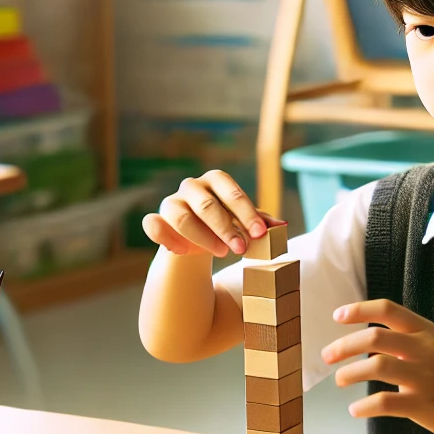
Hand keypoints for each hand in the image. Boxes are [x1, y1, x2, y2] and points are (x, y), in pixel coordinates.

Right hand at [142, 169, 275, 257]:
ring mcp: (171, 202)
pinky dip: (166, 238)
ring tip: (222, 253)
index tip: (260, 233)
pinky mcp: (157, 219)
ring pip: (181, 218)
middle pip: (207, 205)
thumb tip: (281, 225)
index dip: (247, 213)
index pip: (232, 193)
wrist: (197, 238)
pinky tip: (182, 251)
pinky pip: (152, 224)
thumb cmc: (225, 223)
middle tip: (242, 249)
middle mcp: (191, 186)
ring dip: (203, 238)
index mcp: (216, 180)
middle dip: (226, 228)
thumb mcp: (244, 222)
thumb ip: (260, 222)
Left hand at [323, 299, 433, 433]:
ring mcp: (423, 377)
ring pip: (377, 367)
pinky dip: (363, 406)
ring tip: (340, 380)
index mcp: (423, 331)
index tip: (337, 316)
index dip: (359, 310)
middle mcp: (423, 350)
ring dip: (349, 373)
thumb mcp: (431, 346)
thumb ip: (402, 340)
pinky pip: (384, 402)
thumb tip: (361, 342)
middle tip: (327, 356)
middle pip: (375, 337)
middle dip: (344, 345)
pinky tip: (356, 409)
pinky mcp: (422, 404)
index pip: (387, 309)